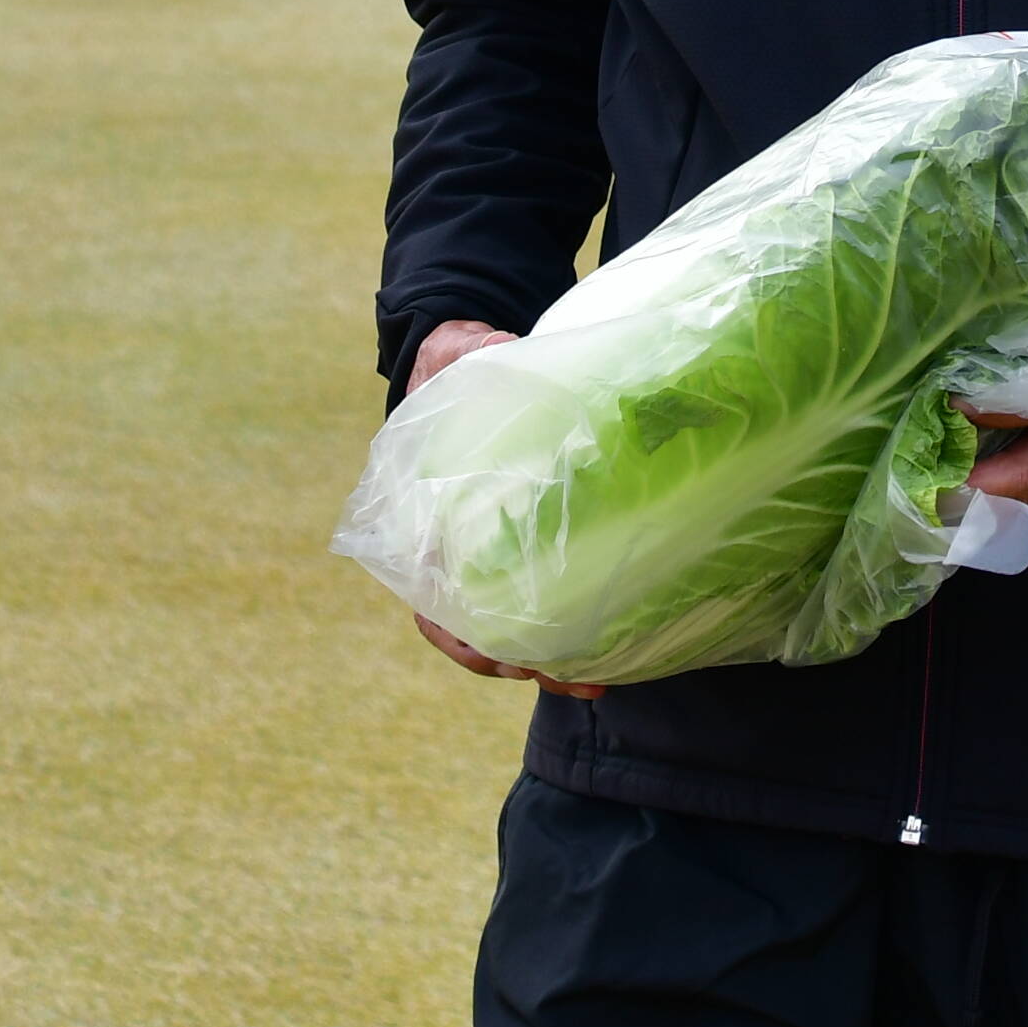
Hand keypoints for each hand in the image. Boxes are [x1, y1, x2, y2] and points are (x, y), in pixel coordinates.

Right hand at [401, 322, 605, 699]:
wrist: (456, 360)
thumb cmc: (454, 366)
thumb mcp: (460, 357)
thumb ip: (478, 359)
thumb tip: (508, 348)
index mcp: (419, 514)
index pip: (430, 592)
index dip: (462, 632)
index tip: (503, 651)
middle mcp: (444, 547)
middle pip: (468, 629)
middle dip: (516, 659)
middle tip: (566, 676)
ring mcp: (479, 554)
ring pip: (502, 628)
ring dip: (545, 659)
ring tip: (597, 679)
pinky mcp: (520, 548)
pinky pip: (535, 602)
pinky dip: (565, 629)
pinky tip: (608, 645)